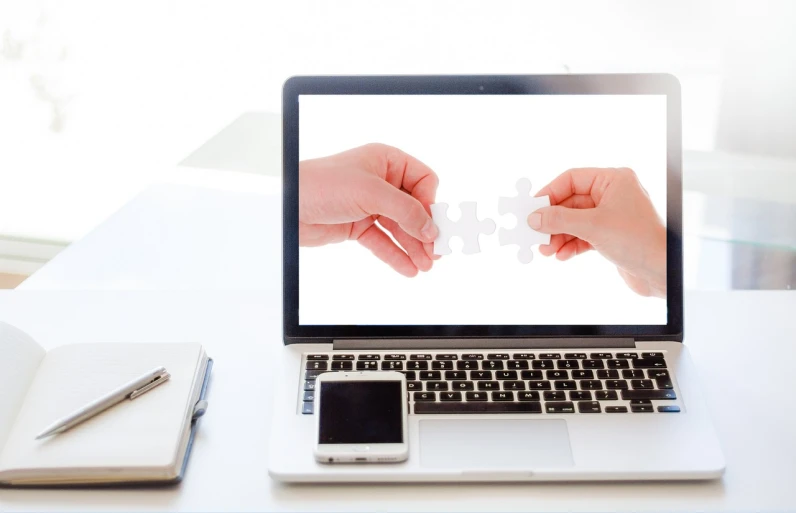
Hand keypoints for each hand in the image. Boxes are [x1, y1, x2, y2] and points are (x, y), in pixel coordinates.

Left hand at [299, 143, 439, 276]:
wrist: (287, 206)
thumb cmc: (323, 184)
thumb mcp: (370, 192)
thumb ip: (405, 210)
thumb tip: (430, 228)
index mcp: (386, 161)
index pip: (423, 181)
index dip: (430, 203)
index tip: (433, 225)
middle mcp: (381, 182)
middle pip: (414, 208)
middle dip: (424, 231)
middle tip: (435, 253)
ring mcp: (370, 205)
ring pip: (400, 228)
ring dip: (413, 247)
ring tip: (425, 266)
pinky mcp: (358, 225)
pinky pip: (383, 241)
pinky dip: (396, 255)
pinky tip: (408, 268)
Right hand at [528, 167, 666, 297]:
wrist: (662, 272)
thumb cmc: (639, 241)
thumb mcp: (593, 226)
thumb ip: (560, 219)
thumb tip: (535, 217)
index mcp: (613, 180)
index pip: (571, 179)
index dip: (549, 194)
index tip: (532, 209)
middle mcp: (612, 194)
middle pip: (570, 202)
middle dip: (553, 221)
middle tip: (535, 234)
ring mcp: (611, 215)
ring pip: (574, 221)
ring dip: (559, 235)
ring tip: (547, 250)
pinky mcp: (610, 235)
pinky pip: (582, 235)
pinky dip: (570, 244)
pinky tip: (563, 255)